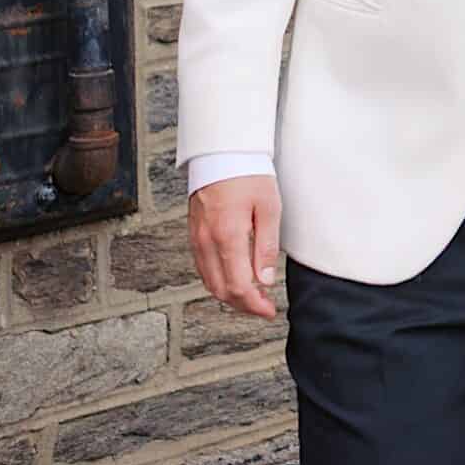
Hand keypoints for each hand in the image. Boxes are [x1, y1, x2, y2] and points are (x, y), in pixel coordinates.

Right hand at [188, 174, 281, 318]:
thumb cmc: (249, 175)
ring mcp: (197, 239)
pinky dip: (218, 280)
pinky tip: (234, 278)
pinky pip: (203, 268)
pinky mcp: (194, 234)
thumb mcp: (269, 208)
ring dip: (230, 295)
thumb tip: (265, 280)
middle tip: (264, 306)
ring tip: (253, 295)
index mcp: (228, 236)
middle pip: (221, 290)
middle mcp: (207, 242)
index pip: (239, 286)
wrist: (221, 152)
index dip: (254, 305)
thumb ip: (266, 247)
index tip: (269, 311)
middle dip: (243, 305)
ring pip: (209, 282)